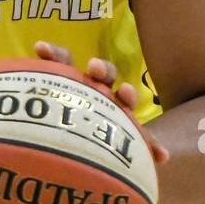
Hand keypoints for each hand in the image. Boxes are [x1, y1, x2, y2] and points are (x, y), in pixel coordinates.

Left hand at [0, 47, 168, 168]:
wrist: (71, 164)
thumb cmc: (36, 131)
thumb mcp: (12, 112)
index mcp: (61, 83)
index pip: (58, 61)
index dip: (52, 54)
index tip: (38, 51)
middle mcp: (88, 94)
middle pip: (98, 74)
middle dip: (97, 69)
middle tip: (90, 70)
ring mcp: (110, 115)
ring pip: (123, 99)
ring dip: (126, 94)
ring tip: (127, 97)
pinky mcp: (126, 140)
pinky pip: (142, 141)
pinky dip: (152, 146)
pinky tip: (160, 156)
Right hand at [32, 40, 168, 166]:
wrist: (70, 148)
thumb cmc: (99, 147)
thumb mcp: (121, 150)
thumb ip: (140, 148)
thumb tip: (166, 155)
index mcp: (114, 107)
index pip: (124, 98)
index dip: (127, 95)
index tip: (125, 92)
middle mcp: (96, 92)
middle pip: (102, 76)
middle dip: (102, 70)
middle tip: (94, 68)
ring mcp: (75, 84)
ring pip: (74, 65)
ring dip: (67, 57)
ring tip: (54, 52)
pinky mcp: (55, 80)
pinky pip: (52, 64)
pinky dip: (49, 54)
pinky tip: (39, 48)